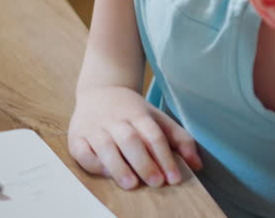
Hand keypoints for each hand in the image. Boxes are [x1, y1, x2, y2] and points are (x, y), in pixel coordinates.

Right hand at [68, 85, 202, 189]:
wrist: (101, 89)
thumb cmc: (133, 111)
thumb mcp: (158, 118)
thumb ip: (179, 139)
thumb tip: (198, 165)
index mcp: (139, 114)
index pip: (154, 136)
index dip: (165, 157)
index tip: (174, 178)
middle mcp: (116, 119)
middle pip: (131, 140)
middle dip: (144, 162)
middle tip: (156, 182)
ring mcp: (95, 127)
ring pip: (106, 146)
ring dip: (118, 166)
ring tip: (131, 184)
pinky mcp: (76, 135)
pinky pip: (82, 151)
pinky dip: (93, 163)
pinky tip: (105, 173)